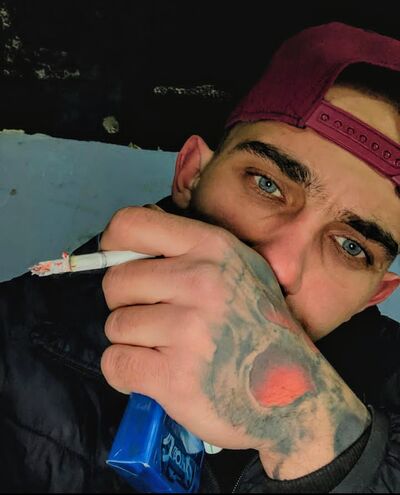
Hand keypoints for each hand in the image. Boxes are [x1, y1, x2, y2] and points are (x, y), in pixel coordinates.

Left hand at [100, 206, 369, 478]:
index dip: (113, 245)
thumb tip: (125, 247)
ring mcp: (187, 331)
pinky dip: (125, 373)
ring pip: (115, 326)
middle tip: (155, 320)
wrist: (296, 394)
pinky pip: (114, 364)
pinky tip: (152, 374)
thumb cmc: (261, 328)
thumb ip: (190, 253)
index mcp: (213, 249)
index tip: (119, 264)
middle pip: (116, 282)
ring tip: (164, 350)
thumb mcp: (241, 270)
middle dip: (127, 304)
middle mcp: (200, 282)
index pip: (131, 225)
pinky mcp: (174, 378)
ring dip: (132, 342)